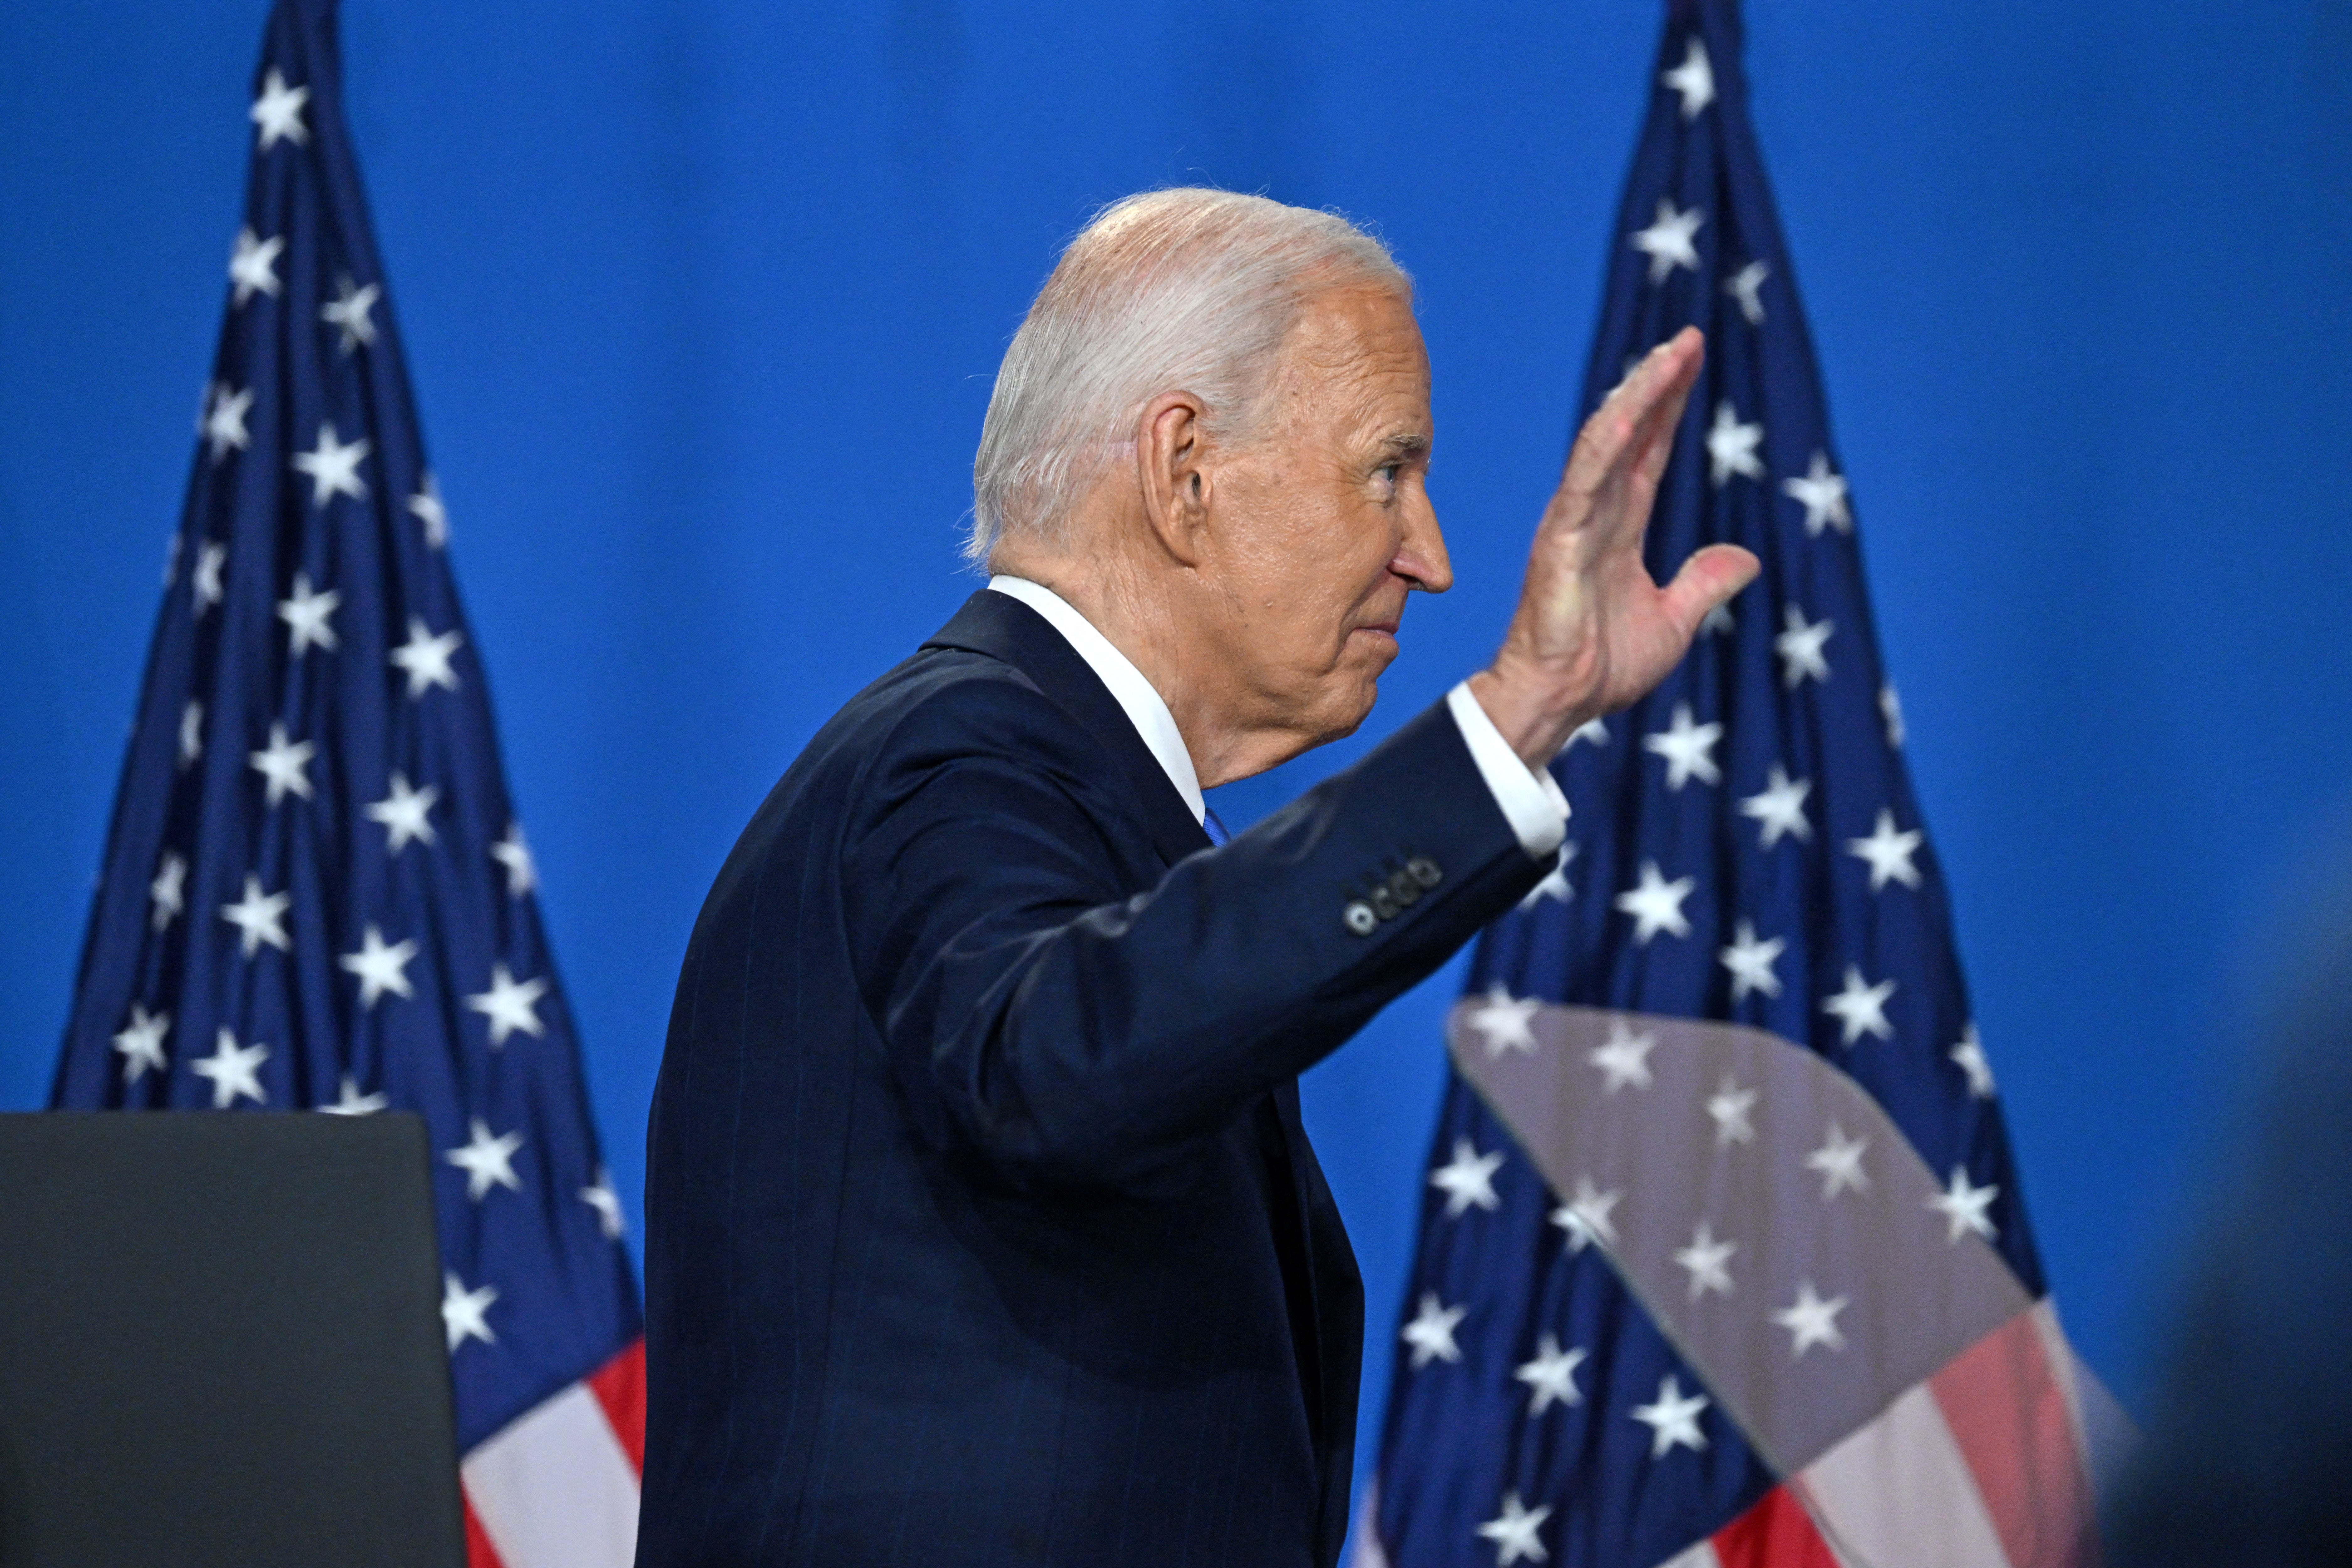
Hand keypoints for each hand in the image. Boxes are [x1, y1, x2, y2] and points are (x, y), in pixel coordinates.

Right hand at [1469, 328, 1758, 766]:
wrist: (1564, 701)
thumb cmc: (1602, 667)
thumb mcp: (1675, 620)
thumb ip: (1704, 583)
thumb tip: (1746, 558)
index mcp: (1620, 526)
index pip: (1650, 451)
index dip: (1670, 405)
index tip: (1692, 359)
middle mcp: (1595, 513)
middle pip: (1630, 433)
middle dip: (1657, 385)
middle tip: (1688, 339)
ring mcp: (1573, 523)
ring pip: (1605, 445)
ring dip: (1637, 399)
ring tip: (1667, 358)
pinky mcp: (1558, 542)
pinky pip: (1582, 485)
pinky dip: (1603, 449)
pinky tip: (1627, 416)